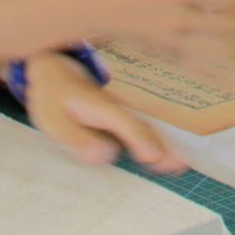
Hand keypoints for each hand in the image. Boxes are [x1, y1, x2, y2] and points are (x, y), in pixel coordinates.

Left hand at [18, 51, 184, 172]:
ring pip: (144, 127)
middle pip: (141, 125)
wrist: (54, 71)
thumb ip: (77, 138)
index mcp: (99, 106)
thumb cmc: (52, 98)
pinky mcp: (117, 118)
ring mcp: (118, 111)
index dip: (138, 138)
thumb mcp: (54, 121)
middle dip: (161, 144)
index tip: (153, 157)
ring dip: (163, 144)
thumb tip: (105, 156)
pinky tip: (165, 156)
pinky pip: (139, 129)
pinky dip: (154, 141)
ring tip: (181, 164)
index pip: (122, 122)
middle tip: (181, 164)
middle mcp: (115, 107)